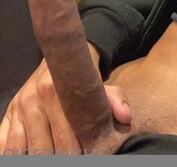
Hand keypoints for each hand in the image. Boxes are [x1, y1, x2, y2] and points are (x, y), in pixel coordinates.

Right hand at [0, 44, 131, 155]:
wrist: (60, 58)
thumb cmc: (82, 79)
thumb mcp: (100, 86)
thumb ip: (114, 100)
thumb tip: (125, 117)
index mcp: (55, 91)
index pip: (66, 138)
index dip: (76, 154)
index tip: (86, 157)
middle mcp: (33, 100)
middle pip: (44, 148)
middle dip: (59, 159)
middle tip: (73, 160)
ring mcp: (18, 109)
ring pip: (24, 149)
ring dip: (37, 159)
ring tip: (53, 160)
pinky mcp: (8, 115)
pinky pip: (3, 142)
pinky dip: (11, 154)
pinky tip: (24, 156)